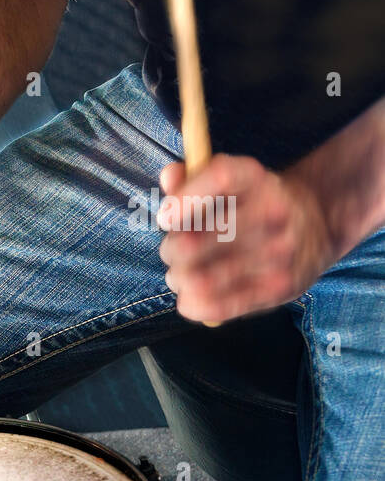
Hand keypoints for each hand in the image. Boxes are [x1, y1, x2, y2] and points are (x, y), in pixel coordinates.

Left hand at [157, 154, 339, 322]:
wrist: (316, 225)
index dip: (181, 200)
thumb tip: (169, 175)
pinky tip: (191, 295)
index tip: (165, 219)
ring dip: (179, 279)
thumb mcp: (228, 183)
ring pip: (199, 280)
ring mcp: (279, 252)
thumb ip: (191, 178)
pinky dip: (191, 303)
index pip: (219, 178)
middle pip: (193, 242)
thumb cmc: (249, 205)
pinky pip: (216, 306)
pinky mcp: (280, 287)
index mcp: (255, 178)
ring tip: (183, 274)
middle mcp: (272, 212)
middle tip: (173, 251)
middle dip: (170, 251)